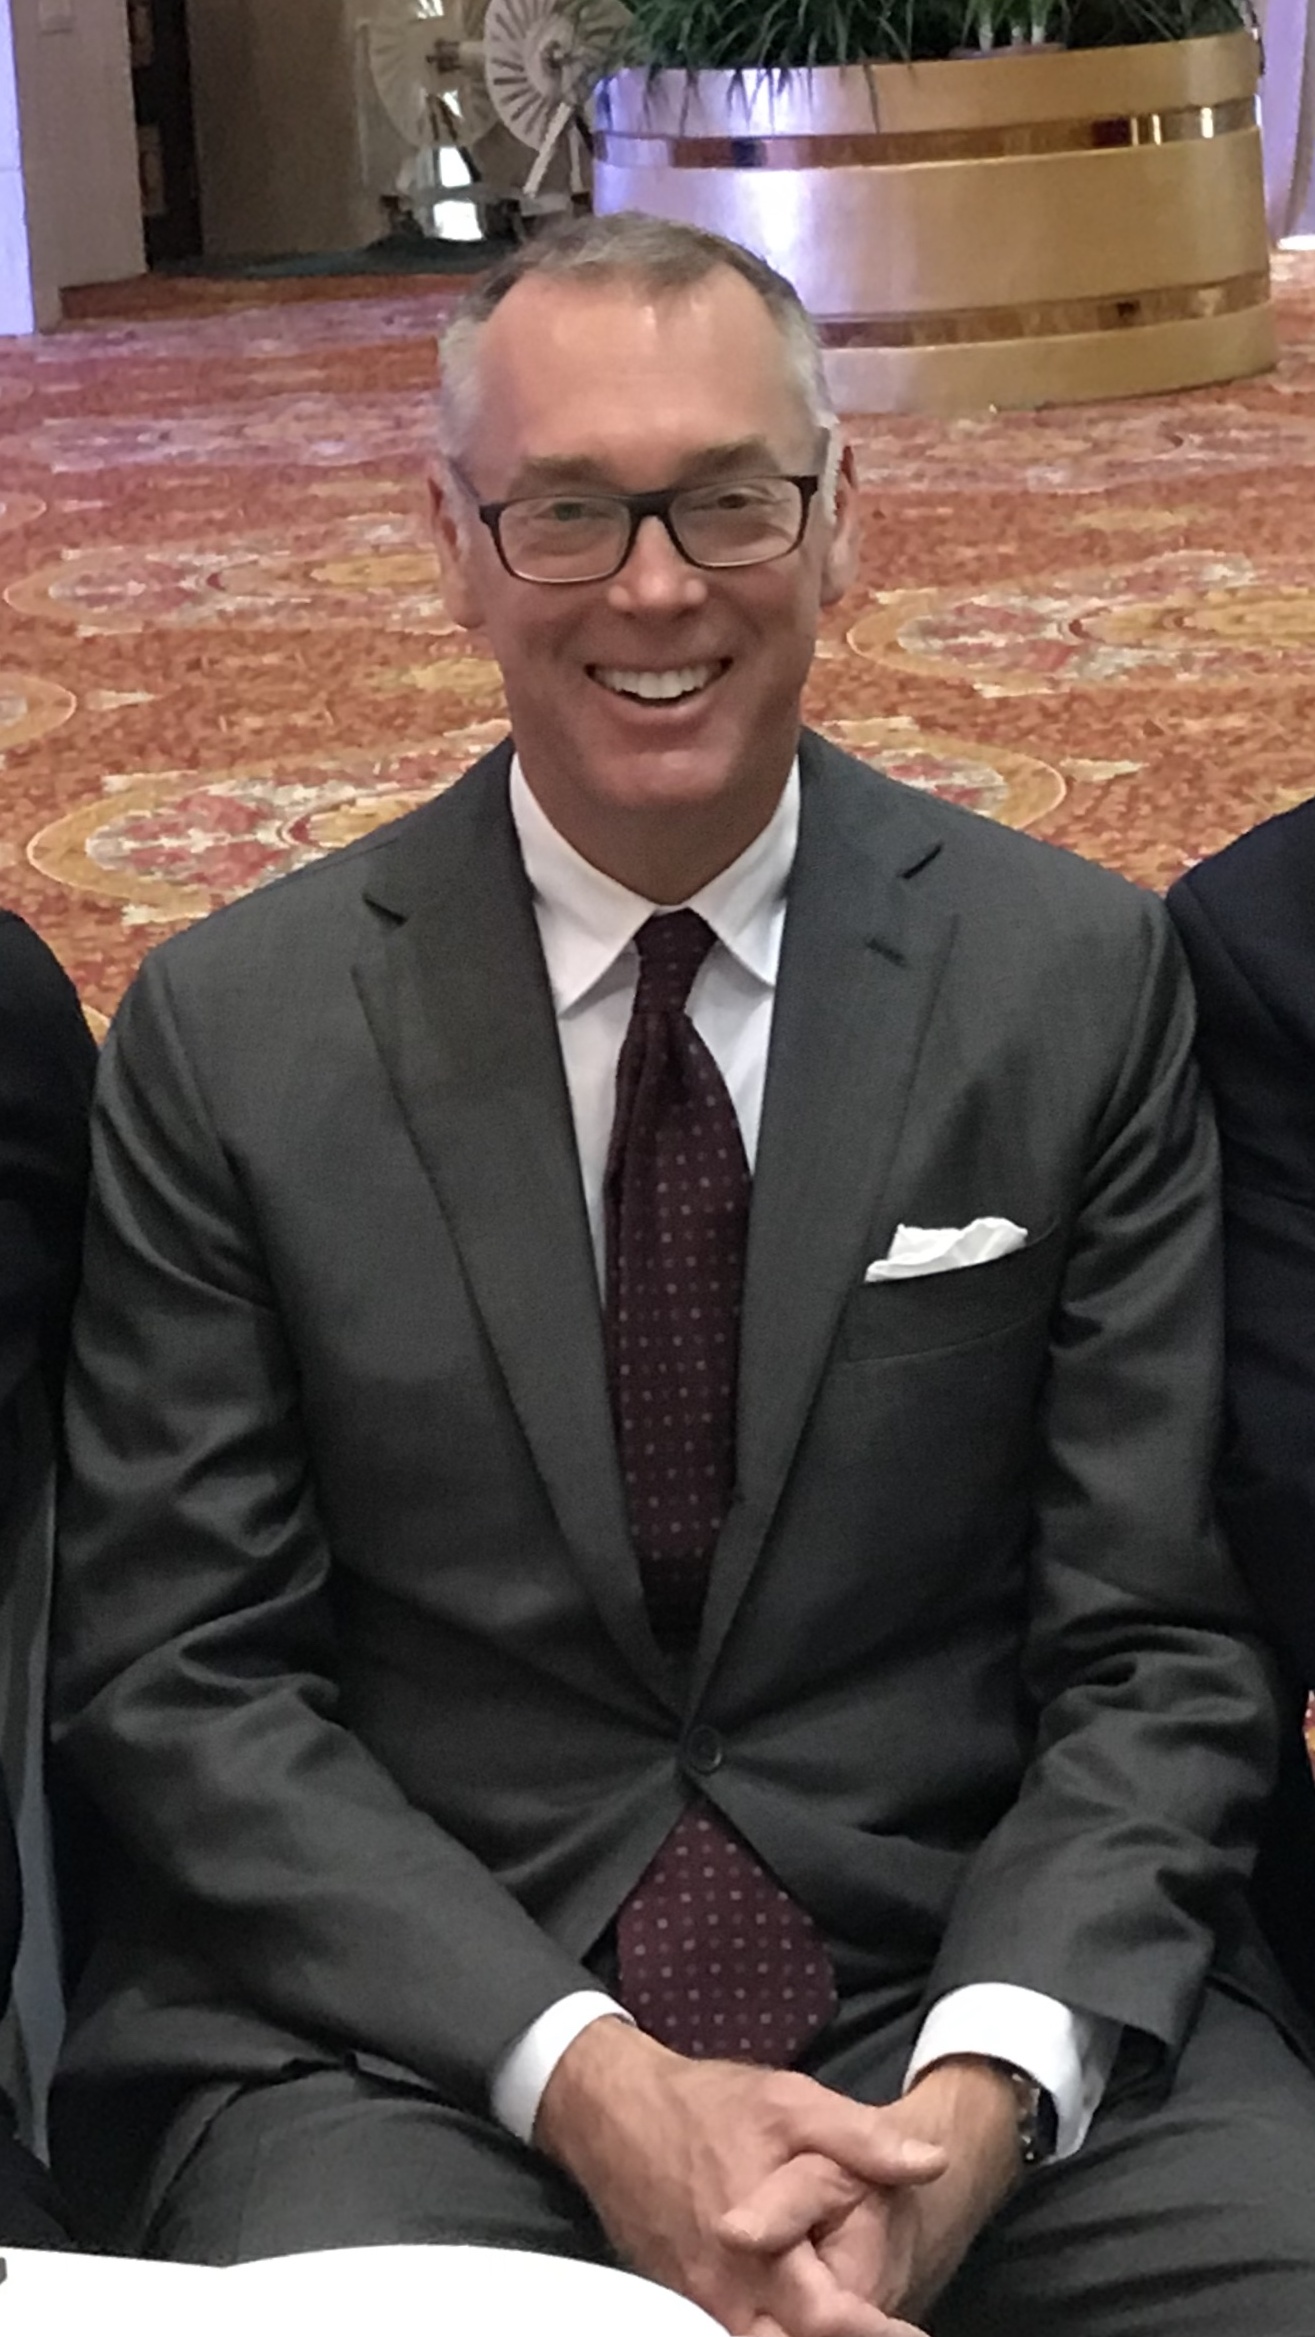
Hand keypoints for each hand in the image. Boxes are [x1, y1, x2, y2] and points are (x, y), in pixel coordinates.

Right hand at [534, 2017, 945, 2336]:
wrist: (614, 2112)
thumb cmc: (706, 2107)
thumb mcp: (791, 2102)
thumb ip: (863, 2138)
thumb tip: (934, 2163)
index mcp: (756, 2247)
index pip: (827, 2320)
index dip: (876, 2333)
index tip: (914, 2336)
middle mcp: (724, 2291)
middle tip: (890, 2329)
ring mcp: (698, 2303)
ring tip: (847, 2318)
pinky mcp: (682, 2301)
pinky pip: (730, 2333)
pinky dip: (771, 2331)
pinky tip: (794, 2315)